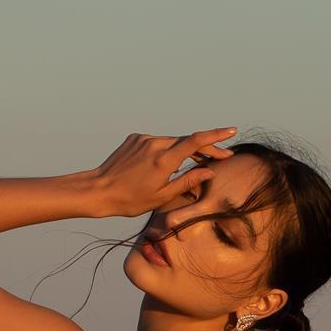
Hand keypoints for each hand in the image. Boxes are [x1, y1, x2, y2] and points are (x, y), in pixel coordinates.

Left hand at [84, 130, 236, 221]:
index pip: (196, 141)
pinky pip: (157, 143)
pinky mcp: (136, 138)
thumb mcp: (162, 196)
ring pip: (172, 142)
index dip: (216, 135)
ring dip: (185, 151)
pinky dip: (166, 151)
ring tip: (196, 163)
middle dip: (206, 148)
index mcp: (164, 160)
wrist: (99, 189)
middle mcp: (155, 144)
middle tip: (221, 157)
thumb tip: (209, 170)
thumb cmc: (130, 199)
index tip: (232, 131)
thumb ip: (187, 181)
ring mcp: (144, 138)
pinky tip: (162, 166)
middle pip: (187, 141)